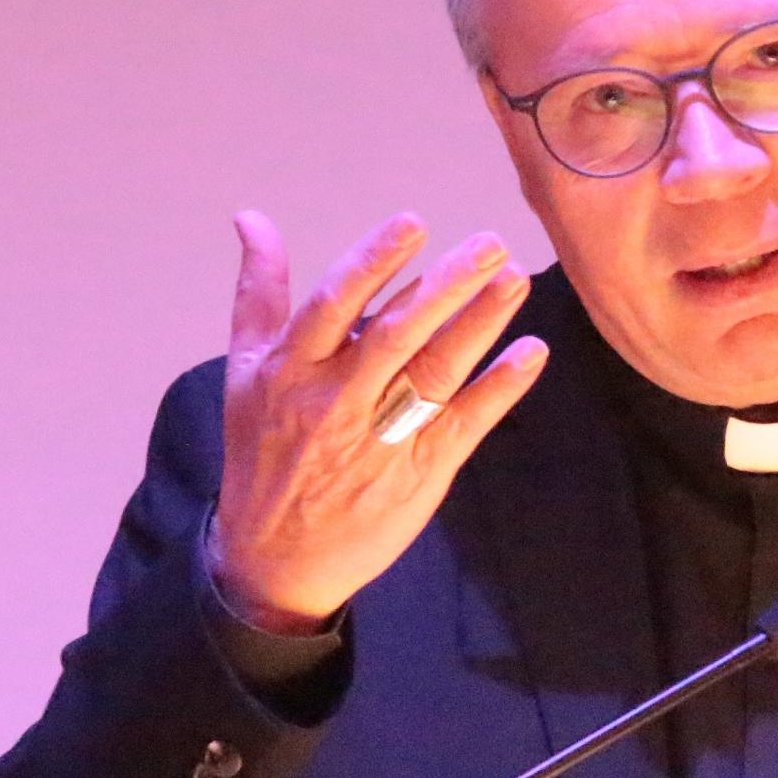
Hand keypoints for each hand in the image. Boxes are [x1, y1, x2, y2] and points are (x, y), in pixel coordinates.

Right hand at [207, 209, 547, 631]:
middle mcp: (337, 401)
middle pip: (397, 334)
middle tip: (491, 244)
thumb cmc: (263, 449)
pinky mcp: (420, 473)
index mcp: (291, 370)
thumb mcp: (246, 371)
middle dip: (446, 286)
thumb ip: (259, 293)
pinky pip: (465, 423)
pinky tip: (531, 352)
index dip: (374, 263)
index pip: (335, 304)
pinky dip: (499, 387)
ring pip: (435, 373)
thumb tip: (252, 218)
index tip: (414, 224)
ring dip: (479, 325)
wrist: (274, 559)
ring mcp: (382, 439)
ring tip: (514, 282)